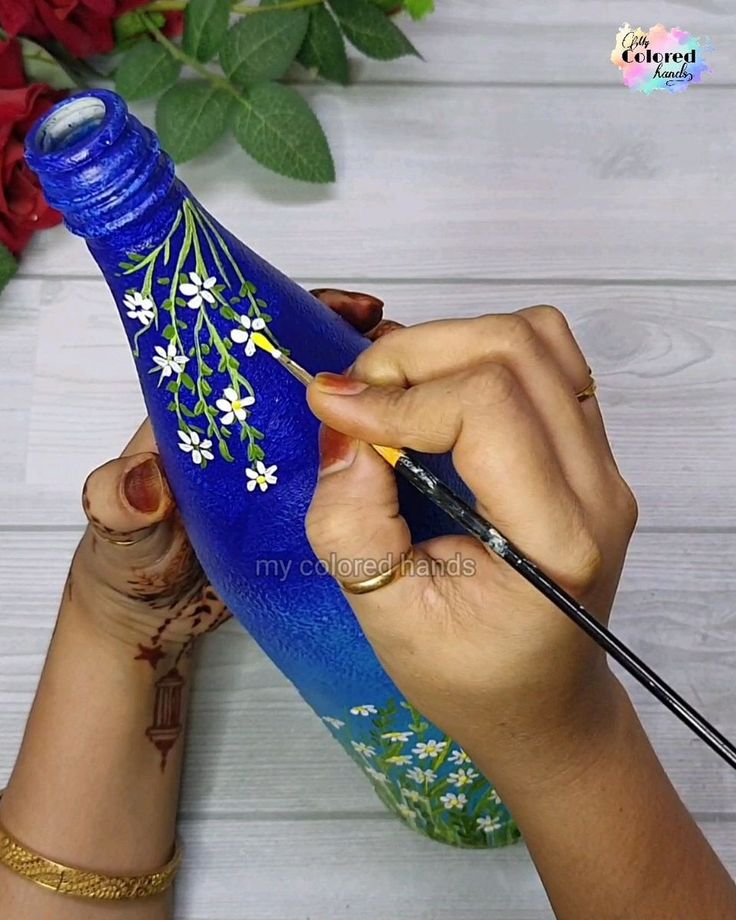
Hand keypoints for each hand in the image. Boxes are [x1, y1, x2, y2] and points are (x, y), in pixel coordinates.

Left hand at [69, 288, 389, 659]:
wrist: (151, 617)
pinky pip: (342, 470)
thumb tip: (142, 480)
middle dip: (357, 355)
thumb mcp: (120, 532)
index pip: (258, 346)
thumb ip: (120, 502)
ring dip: (374, 402)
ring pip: (333, 419)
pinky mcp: (301, 504)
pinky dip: (373, 457)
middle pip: (308, 375)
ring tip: (419, 396)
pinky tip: (408, 458)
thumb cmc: (129, 564)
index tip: (354, 311)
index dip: (304, 316)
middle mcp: (250, 431)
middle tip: (404, 356)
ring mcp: (279, 467)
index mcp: (206, 414)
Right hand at [305, 306, 637, 779]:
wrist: (542, 700)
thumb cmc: (469, 676)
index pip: (486, 408)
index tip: (332, 411)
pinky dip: (482, 350)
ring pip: (536, 337)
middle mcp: (596, 487)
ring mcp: (603, 462)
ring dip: (451, 343)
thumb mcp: (389, 621)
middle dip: (417, 353)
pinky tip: (440, 393)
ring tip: (396, 390)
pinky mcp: (591, 448)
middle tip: (359, 397)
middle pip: (515, 350)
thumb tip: (342, 427)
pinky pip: (548, 357)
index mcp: (554, 539)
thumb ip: (354, 527)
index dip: (396, 396)